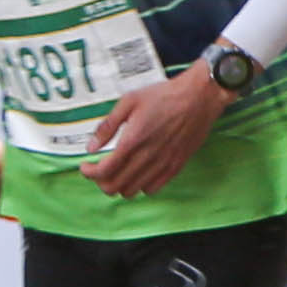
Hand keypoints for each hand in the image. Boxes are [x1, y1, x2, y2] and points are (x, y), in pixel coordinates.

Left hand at [80, 65, 229, 196]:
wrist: (200, 97)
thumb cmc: (165, 95)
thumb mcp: (129, 101)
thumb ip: (108, 125)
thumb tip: (92, 146)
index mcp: (132, 140)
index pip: (103, 171)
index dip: (89, 173)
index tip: (86, 167)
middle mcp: (147, 156)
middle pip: (114, 186)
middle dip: (101, 181)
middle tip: (100, 170)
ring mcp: (162, 164)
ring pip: (132, 191)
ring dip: (119, 185)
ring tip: (118, 172)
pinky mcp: (176, 166)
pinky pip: (153, 189)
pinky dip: (140, 186)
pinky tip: (139, 173)